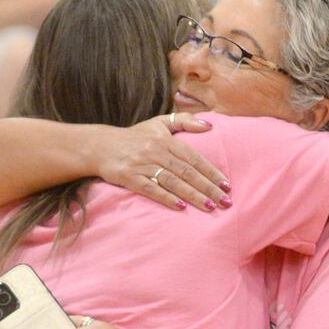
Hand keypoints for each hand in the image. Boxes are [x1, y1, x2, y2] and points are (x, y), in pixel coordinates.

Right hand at [96, 113, 231, 211]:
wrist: (101, 146)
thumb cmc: (135, 136)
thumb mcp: (158, 123)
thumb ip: (184, 121)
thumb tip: (210, 125)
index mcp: (166, 140)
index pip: (194, 157)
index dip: (211, 171)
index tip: (227, 185)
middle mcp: (156, 152)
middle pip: (187, 172)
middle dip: (208, 187)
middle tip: (225, 201)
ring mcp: (142, 165)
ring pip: (173, 182)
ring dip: (192, 195)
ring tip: (209, 206)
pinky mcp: (130, 177)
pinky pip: (151, 189)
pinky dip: (167, 198)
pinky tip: (181, 207)